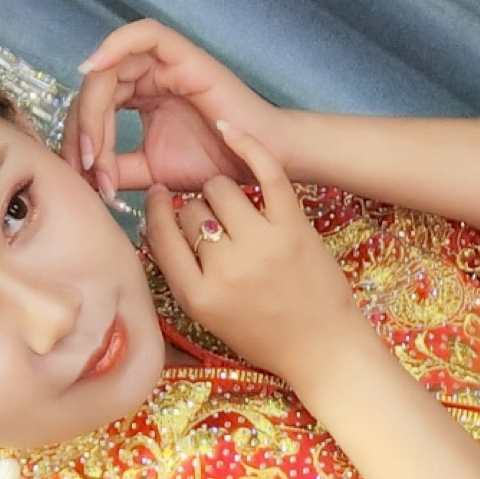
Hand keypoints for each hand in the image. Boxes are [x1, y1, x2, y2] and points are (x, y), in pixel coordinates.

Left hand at [64, 20, 292, 203]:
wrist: (257, 164)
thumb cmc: (215, 164)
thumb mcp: (151, 171)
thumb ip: (117, 168)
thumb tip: (82, 177)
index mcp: (140, 96)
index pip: (93, 106)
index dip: (80, 138)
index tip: (85, 178)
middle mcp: (148, 75)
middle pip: (95, 87)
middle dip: (82, 127)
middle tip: (85, 166)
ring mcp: (164, 63)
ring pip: (110, 68)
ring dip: (93, 106)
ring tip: (92, 146)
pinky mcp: (182, 54)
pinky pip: (142, 35)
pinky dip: (114, 44)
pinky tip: (94, 68)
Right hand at [142, 123, 363, 386]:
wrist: (323, 348)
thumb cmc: (264, 336)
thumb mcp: (210, 317)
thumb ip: (182, 273)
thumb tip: (156, 222)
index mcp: (199, 296)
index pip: (160, 236)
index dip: (155, 211)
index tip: (158, 197)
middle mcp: (226, 270)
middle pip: (190, 211)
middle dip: (195, 210)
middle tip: (213, 220)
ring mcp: (262, 245)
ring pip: (219, 188)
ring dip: (219, 191)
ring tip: (232, 204)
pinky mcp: (294, 227)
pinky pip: (265, 172)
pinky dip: (247, 145)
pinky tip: (229, 130)